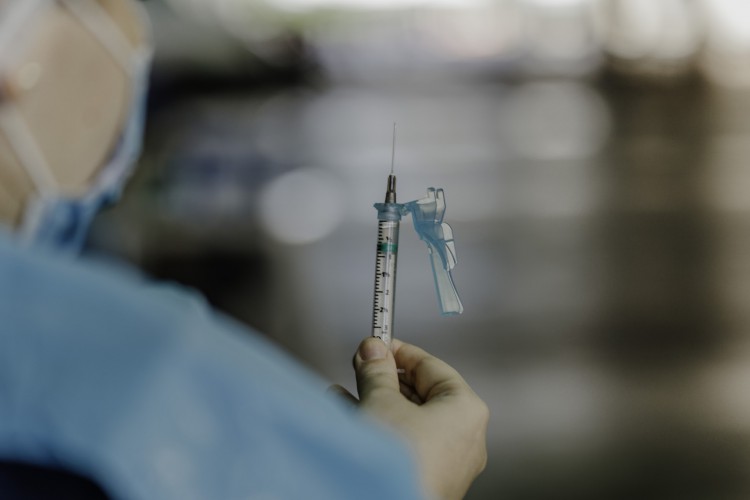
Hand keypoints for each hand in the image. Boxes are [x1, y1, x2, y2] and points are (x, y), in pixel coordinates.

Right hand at [332, 337, 488, 499]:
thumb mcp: (380, 401)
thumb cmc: (398, 463)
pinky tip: (351, 419)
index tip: (378, 343)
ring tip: (347, 391)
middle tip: (361, 366)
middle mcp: (465, 438)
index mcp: (466, 410)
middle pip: (421, 393)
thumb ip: (376, 371)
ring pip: (410, 420)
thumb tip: (373, 350)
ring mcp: (448, 463)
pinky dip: (382, 429)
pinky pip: (405, 443)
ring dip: (377, 403)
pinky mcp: (428, 478)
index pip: (432, 366)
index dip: (400, 351)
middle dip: (385, 380)